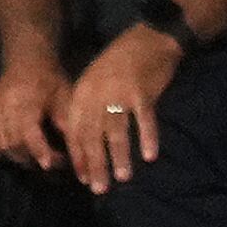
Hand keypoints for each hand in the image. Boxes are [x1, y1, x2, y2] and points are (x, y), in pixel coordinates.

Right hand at [0, 48, 71, 170]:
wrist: (27, 60)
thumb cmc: (50, 79)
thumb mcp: (64, 97)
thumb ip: (66, 122)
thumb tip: (74, 150)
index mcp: (26, 100)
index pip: (28, 132)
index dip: (38, 151)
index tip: (50, 164)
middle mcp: (4, 106)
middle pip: (13, 143)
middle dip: (32, 158)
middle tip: (52, 162)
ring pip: (0, 146)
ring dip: (18, 158)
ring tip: (35, 157)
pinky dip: (1, 152)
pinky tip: (15, 152)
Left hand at [62, 24, 181, 194]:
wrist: (148, 38)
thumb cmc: (120, 63)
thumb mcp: (95, 80)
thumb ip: (88, 108)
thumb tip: (84, 144)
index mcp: (83, 93)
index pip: (76, 130)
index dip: (79, 156)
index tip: (83, 178)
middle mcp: (98, 94)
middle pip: (94, 135)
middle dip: (96, 164)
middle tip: (98, 188)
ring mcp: (120, 93)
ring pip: (117, 131)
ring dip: (119, 156)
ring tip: (122, 177)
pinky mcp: (142, 92)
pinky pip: (144, 120)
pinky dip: (147, 138)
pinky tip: (149, 156)